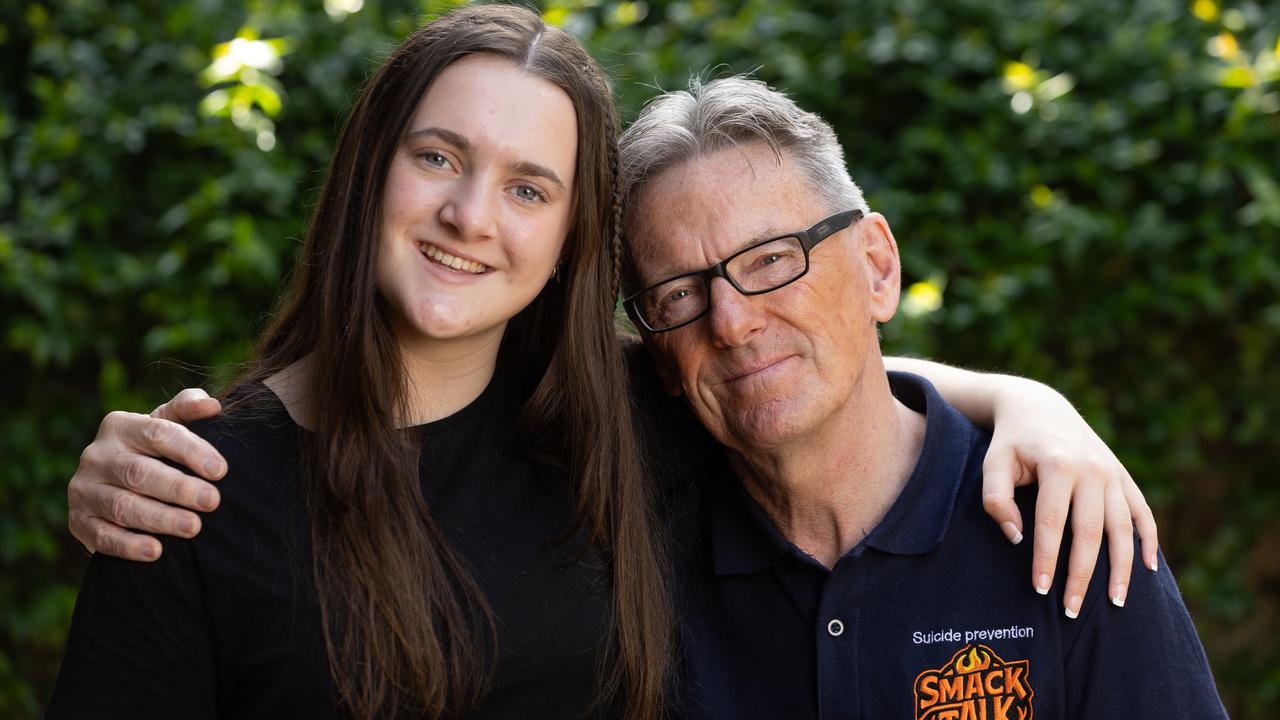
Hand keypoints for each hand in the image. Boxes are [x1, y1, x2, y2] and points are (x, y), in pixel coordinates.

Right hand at [68, 389, 226, 560]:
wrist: (114, 484)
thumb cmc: (152, 450)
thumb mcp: (167, 424)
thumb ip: (187, 410)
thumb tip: (212, 405)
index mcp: (119, 426)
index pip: (157, 433)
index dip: (190, 451)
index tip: (220, 470)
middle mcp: (96, 455)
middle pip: (139, 472)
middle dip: (178, 488)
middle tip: (211, 501)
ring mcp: (83, 489)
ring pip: (122, 506)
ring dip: (160, 518)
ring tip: (193, 527)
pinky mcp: (78, 521)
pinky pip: (102, 536)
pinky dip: (128, 545)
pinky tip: (156, 551)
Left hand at [980, 379, 1157, 617]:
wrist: (1039, 407)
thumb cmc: (1011, 442)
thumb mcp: (993, 463)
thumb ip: (995, 499)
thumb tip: (1017, 538)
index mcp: (1059, 465)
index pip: (1052, 523)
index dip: (1047, 559)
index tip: (1040, 590)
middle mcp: (1093, 470)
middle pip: (1091, 533)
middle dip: (1083, 575)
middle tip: (1073, 611)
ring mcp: (1112, 473)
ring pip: (1123, 528)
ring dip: (1122, 568)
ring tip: (1116, 603)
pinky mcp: (1122, 475)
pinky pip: (1142, 512)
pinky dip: (1149, 540)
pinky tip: (1150, 568)